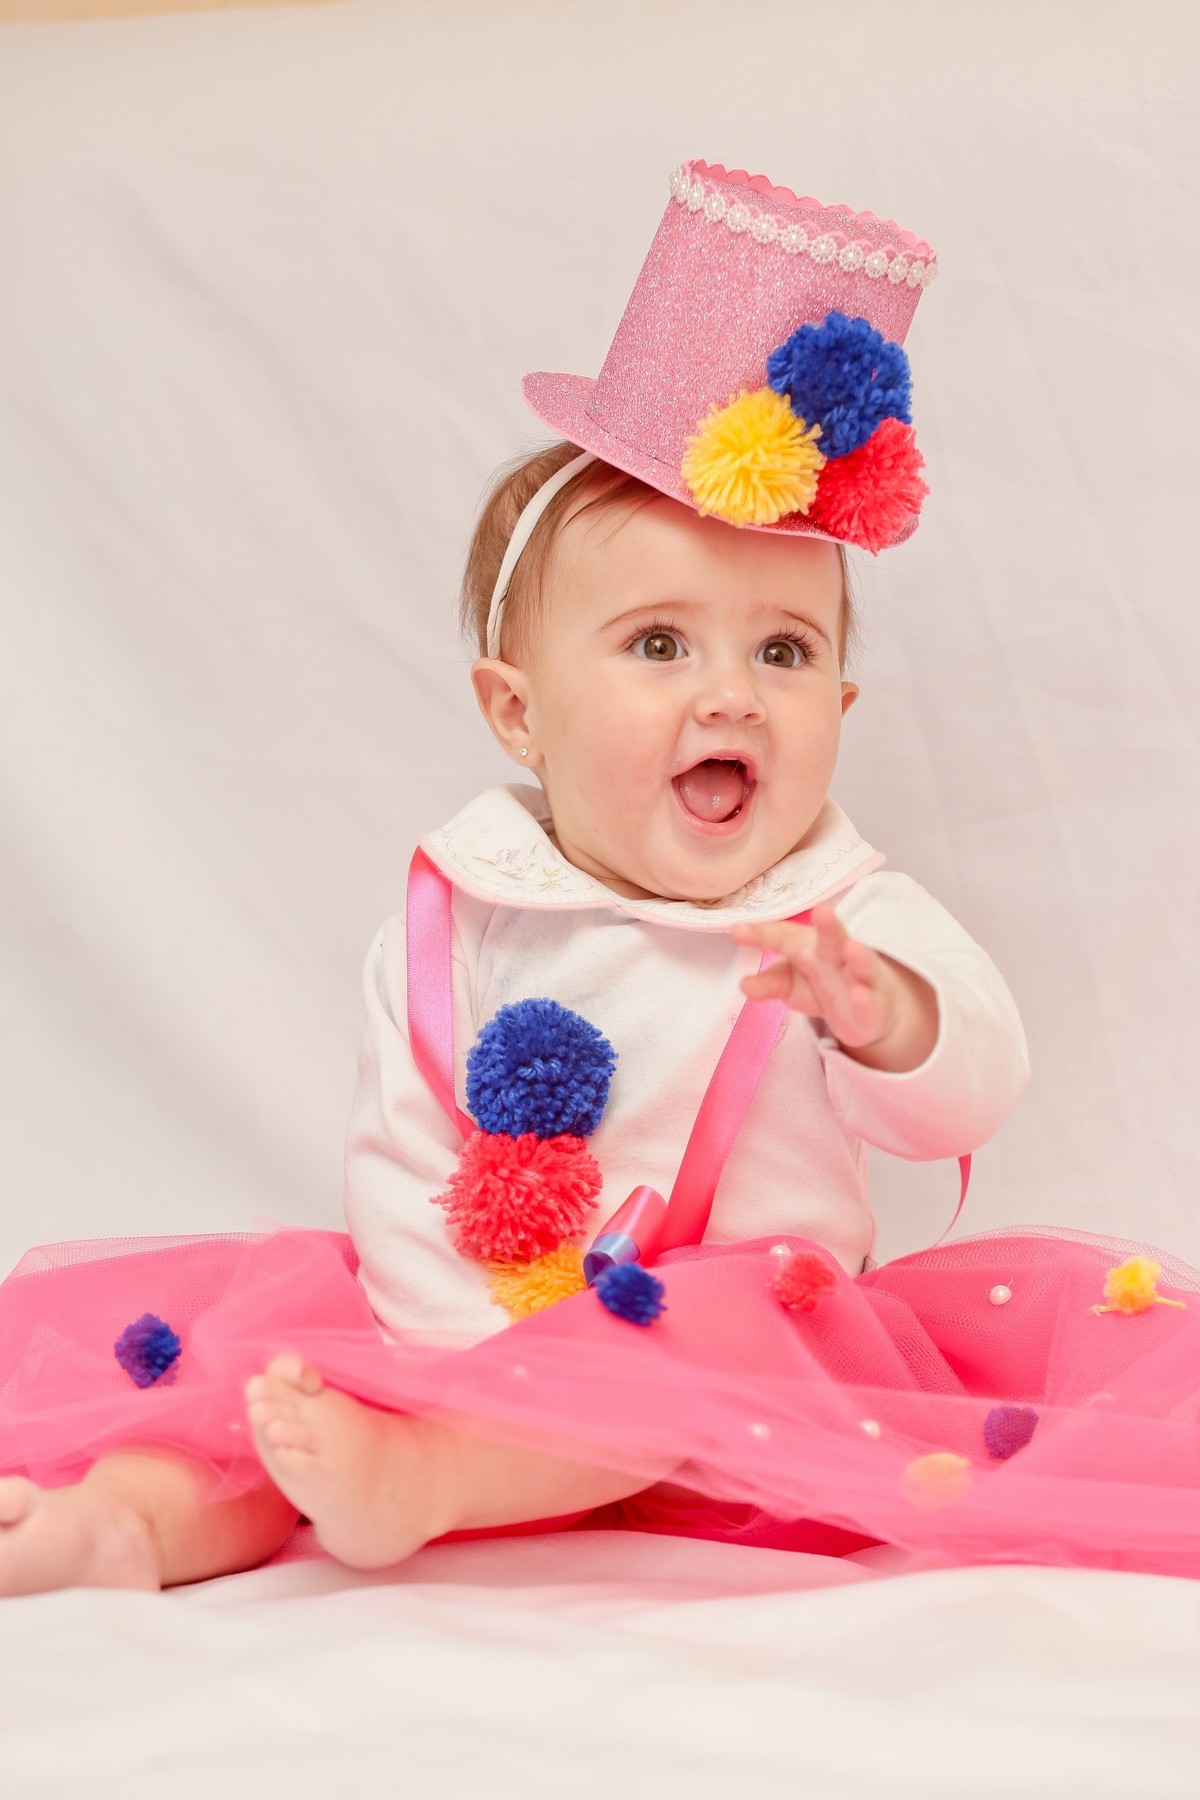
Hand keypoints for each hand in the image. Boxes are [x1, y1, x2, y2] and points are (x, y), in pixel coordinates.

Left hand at [730, 904, 938, 1072]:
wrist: (867, 1008)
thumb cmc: (823, 986)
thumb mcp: (792, 985)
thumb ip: (770, 983)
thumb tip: (744, 985)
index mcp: (811, 947)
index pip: (786, 937)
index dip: (763, 935)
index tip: (737, 931)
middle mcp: (838, 957)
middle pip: (833, 939)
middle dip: (828, 926)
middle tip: (822, 910)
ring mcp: (861, 980)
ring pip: (862, 965)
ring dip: (859, 956)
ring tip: (853, 948)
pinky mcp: (873, 1008)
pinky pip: (870, 1004)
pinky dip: (866, 999)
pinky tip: (860, 994)